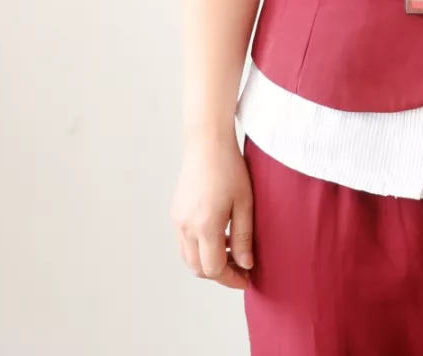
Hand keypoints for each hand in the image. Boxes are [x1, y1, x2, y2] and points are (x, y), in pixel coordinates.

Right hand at [171, 133, 254, 290]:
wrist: (207, 142)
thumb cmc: (230, 168)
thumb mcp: (245, 202)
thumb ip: (244, 236)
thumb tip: (246, 264)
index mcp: (205, 226)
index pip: (214, 269)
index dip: (231, 279)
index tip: (246, 279)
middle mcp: (186, 227)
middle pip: (199, 268)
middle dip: (220, 273)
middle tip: (242, 268)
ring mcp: (177, 220)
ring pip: (189, 258)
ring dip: (208, 262)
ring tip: (232, 251)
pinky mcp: (175, 213)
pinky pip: (185, 243)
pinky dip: (200, 248)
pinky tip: (220, 235)